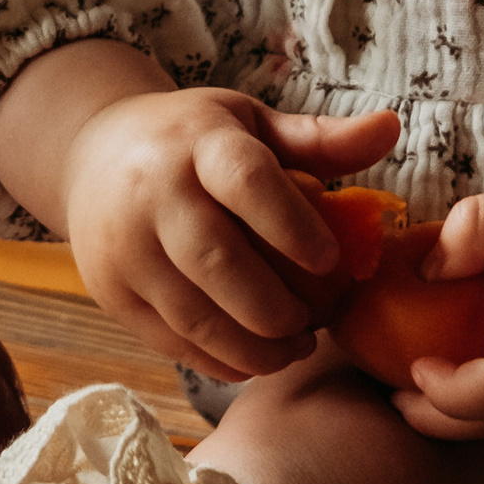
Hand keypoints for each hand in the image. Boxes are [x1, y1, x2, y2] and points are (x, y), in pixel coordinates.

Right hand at [52, 76, 400, 380]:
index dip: (291, 223)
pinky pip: (170, 341)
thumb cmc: (192, 140)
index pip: (246, 181)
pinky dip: (217, 360)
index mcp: (198, 143)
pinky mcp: (111, 293)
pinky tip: (253, 360)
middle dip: (274, 307)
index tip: (332, 261)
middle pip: (217, 261)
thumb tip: (391, 127)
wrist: (92, 154)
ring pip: (193, 314)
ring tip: (292, 349)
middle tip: (314, 326)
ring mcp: (124, 247)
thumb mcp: (250, 124)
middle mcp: (153, 192)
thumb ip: (319, 139)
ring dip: (252, 346)